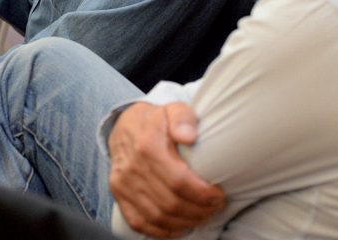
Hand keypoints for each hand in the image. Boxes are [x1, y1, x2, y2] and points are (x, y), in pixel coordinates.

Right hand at [108, 102, 224, 237]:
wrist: (124, 126)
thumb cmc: (156, 120)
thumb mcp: (172, 109)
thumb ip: (183, 118)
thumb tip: (188, 136)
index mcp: (147, 146)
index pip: (179, 182)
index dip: (203, 195)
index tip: (218, 195)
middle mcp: (132, 167)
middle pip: (171, 203)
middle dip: (200, 211)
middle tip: (215, 207)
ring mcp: (122, 183)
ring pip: (158, 217)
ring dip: (185, 222)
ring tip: (202, 215)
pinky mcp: (118, 194)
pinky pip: (139, 222)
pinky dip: (162, 230)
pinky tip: (179, 225)